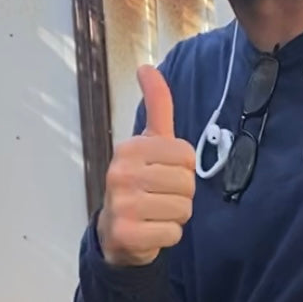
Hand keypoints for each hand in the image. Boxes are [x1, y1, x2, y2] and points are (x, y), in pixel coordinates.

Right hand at [97, 66, 195, 268]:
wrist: (115, 231)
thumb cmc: (139, 181)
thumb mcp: (148, 142)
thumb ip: (156, 106)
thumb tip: (147, 66)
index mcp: (130, 148)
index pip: (187, 157)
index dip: (183, 169)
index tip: (162, 174)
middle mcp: (121, 173)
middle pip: (187, 184)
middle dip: (180, 195)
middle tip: (158, 197)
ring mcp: (122, 205)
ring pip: (183, 209)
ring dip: (175, 216)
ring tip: (155, 213)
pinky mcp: (127, 234)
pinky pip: (173, 233)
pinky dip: (168, 235)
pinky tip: (150, 231)